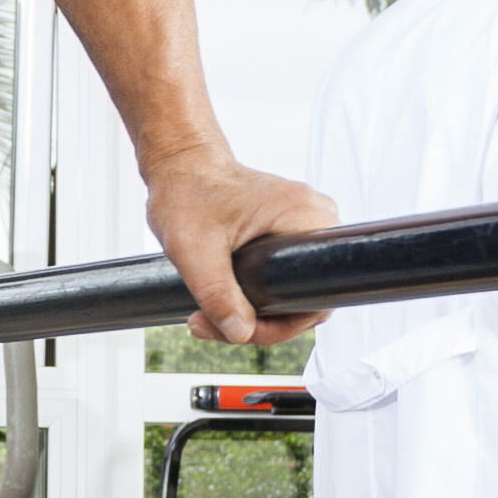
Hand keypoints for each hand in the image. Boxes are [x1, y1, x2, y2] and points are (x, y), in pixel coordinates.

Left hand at [144, 148, 345, 346]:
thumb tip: (240, 332)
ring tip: (208, 314)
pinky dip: (254, 295)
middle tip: (212, 324)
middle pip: (306, 299)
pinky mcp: (288, 231)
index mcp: (303, 217)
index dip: (281, 324)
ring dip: (253, 312)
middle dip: (260, 323)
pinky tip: (223, 298)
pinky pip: (284, 277)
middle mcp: (313, 219)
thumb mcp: (195, 250)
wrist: (180, 165)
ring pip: (292, 291)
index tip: (242, 327)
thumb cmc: (188, 191)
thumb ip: (217, 294)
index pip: (317, 296)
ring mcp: (302, 225)